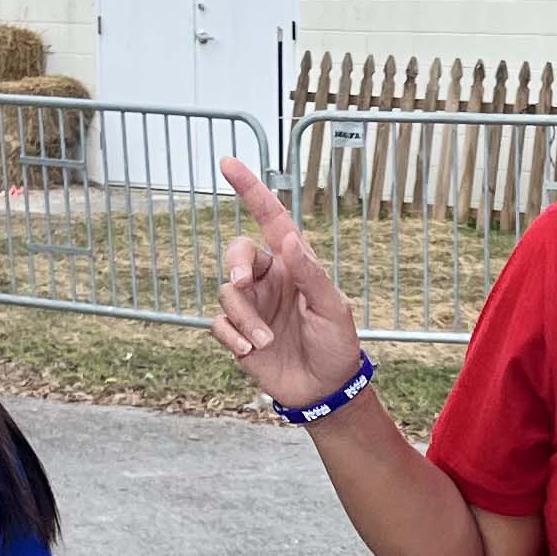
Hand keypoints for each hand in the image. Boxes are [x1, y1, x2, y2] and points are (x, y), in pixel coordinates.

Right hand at [212, 159, 368, 409]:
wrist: (326, 391)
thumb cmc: (337, 345)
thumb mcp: (333, 309)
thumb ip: (311, 274)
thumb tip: (288, 239)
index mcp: (293, 264)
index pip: (270, 219)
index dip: (250, 190)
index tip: (228, 164)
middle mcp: (269, 279)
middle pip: (237, 253)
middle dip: (236, 262)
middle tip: (243, 280)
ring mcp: (252, 306)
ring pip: (228, 294)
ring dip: (246, 318)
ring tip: (268, 342)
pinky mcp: (238, 334)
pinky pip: (219, 325)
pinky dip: (233, 336)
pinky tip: (252, 351)